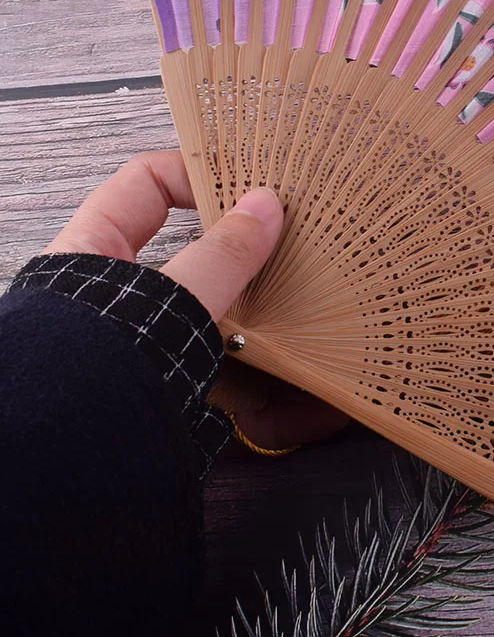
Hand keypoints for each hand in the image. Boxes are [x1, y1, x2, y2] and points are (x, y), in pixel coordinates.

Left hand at [44, 150, 346, 449]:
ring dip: (242, 290)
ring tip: (285, 285)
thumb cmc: (94, 374)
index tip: (249, 184)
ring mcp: (137, 329)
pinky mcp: (159, 369)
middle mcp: (111, 285)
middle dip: (231, 235)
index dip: (197, 173)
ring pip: (201, 292)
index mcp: (92, 247)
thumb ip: (222, 253)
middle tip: (277, 230)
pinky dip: (243, 341)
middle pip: (180, 237)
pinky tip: (273, 345)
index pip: (147, 181)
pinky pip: (210, 341)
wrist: (64, 464)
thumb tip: (266, 205)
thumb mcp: (171, 297)